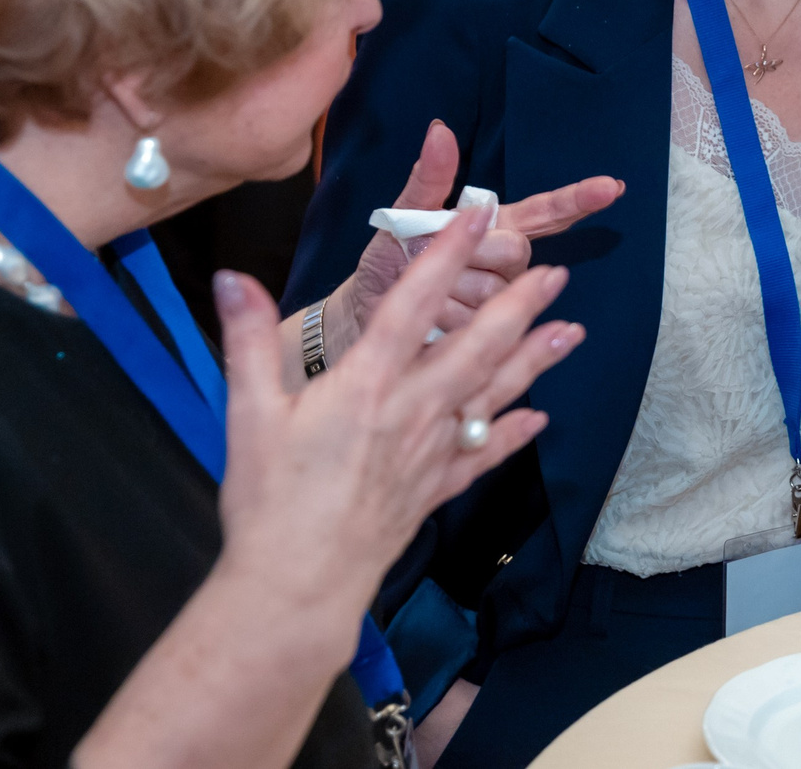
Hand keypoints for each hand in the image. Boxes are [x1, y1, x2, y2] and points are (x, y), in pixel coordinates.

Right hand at [213, 214, 582, 624]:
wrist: (295, 586)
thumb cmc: (268, 502)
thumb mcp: (247, 413)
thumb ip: (246, 339)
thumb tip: (230, 276)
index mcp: (366, 384)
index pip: (413, 302)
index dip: (446, 253)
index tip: (479, 214)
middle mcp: (410, 411)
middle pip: (475, 346)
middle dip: (518, 306)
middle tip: (555, 273)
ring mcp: (429, 453)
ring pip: (492, 395)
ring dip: (533, 361)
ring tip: (571, 331)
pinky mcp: (433, 490)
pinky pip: (482, 456)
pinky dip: (513, 435)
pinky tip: (540, 420)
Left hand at [317, 121, 619, 370]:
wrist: (366, 312)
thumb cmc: (391, 258)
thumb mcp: (404, 214)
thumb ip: (430, 178)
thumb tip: (440, 130)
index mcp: (494, 227)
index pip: (545, 211)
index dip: (578, 200)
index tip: (613, 187)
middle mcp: (506, 263)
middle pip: (516, 252)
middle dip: (474, 253)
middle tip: (435, 257)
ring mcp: (501, 300)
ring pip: (496, 292)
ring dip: (453, 290)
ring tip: (428, 290)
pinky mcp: (488, 336)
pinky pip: (480, 326)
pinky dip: (447, 318)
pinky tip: (433, 316)